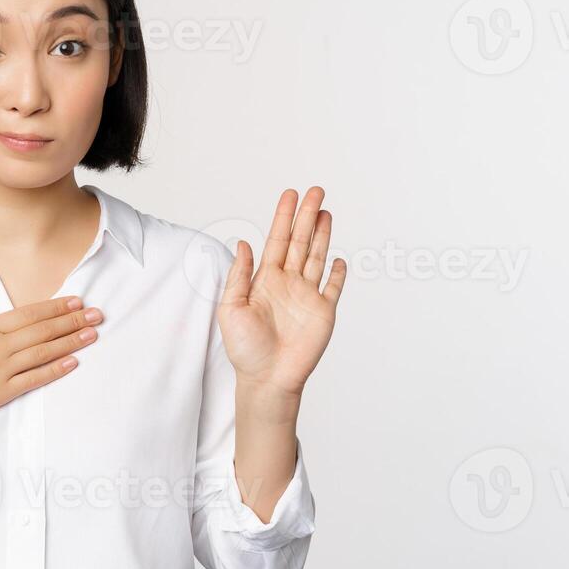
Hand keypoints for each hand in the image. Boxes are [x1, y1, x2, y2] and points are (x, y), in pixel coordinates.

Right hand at [0, 273, 102, 420]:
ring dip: (70, 343)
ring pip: (44, 353)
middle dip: (73, 322)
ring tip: (92, 335)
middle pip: (43, 331)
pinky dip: (54, 371)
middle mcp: (0, 346)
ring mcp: (2, 370)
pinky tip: (72, 363)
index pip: (30, 314)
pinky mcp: (0, 392)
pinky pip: (33, 380)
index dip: (56, 307)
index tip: (77, 301)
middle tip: (98, 315)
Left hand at [217, 186, 346, 398]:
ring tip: (325, 211)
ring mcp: (307, 296)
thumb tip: (243, 243)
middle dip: (307, 216)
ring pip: (316, 256)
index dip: (284, 217)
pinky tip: (337, 257)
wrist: (267, 378)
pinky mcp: (323, 312)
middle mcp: (287, 283)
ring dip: (322, 234)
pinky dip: (336, 272)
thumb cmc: (245, 348)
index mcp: (265, 280)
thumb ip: (239, 275)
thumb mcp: (231, 308)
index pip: (277, 240)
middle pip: (300, 241)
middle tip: (316, 191)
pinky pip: (333, 287)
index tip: (290, 194)